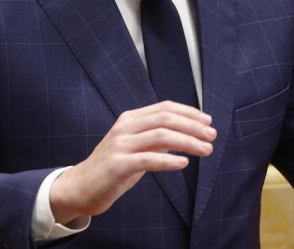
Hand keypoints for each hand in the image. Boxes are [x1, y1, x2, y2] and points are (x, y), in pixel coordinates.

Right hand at [49, 101, 215, 223]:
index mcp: (130, 119)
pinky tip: (184, 164)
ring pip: (161, 136)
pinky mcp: (118, 165)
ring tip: (205, 150)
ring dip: (188, 142)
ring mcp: (120, 145)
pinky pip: (149, 159)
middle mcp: (125, 127)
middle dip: (193, 126)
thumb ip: (157, 139)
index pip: (165, 108)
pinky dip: (170, 161)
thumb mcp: (136, 147)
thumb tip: (186, 133)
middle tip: (212, 136)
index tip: (208, 121)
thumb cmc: (112, 167)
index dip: (190, 113)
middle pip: (166, 119)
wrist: (81, 186)